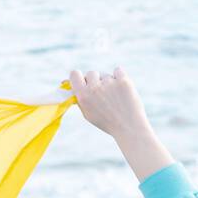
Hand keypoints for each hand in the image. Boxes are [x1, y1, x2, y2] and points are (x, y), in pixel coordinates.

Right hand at [68, 67, 173, 182]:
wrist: (129, 127)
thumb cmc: (107, 121)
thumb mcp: (88, 113)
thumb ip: (80, 98)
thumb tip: (69, 83)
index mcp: (83, 96)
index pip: (74, 74)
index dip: (79, 76)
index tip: (84, 81)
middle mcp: (94, 88)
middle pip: (91, 73)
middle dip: (96, 80)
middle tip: (103, 93)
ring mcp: (109, 83)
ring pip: (106, 75)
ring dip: (109, 82)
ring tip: (115, 98)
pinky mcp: (123, 81)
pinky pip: (118, 70)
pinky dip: (120, 77)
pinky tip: (122, 89)